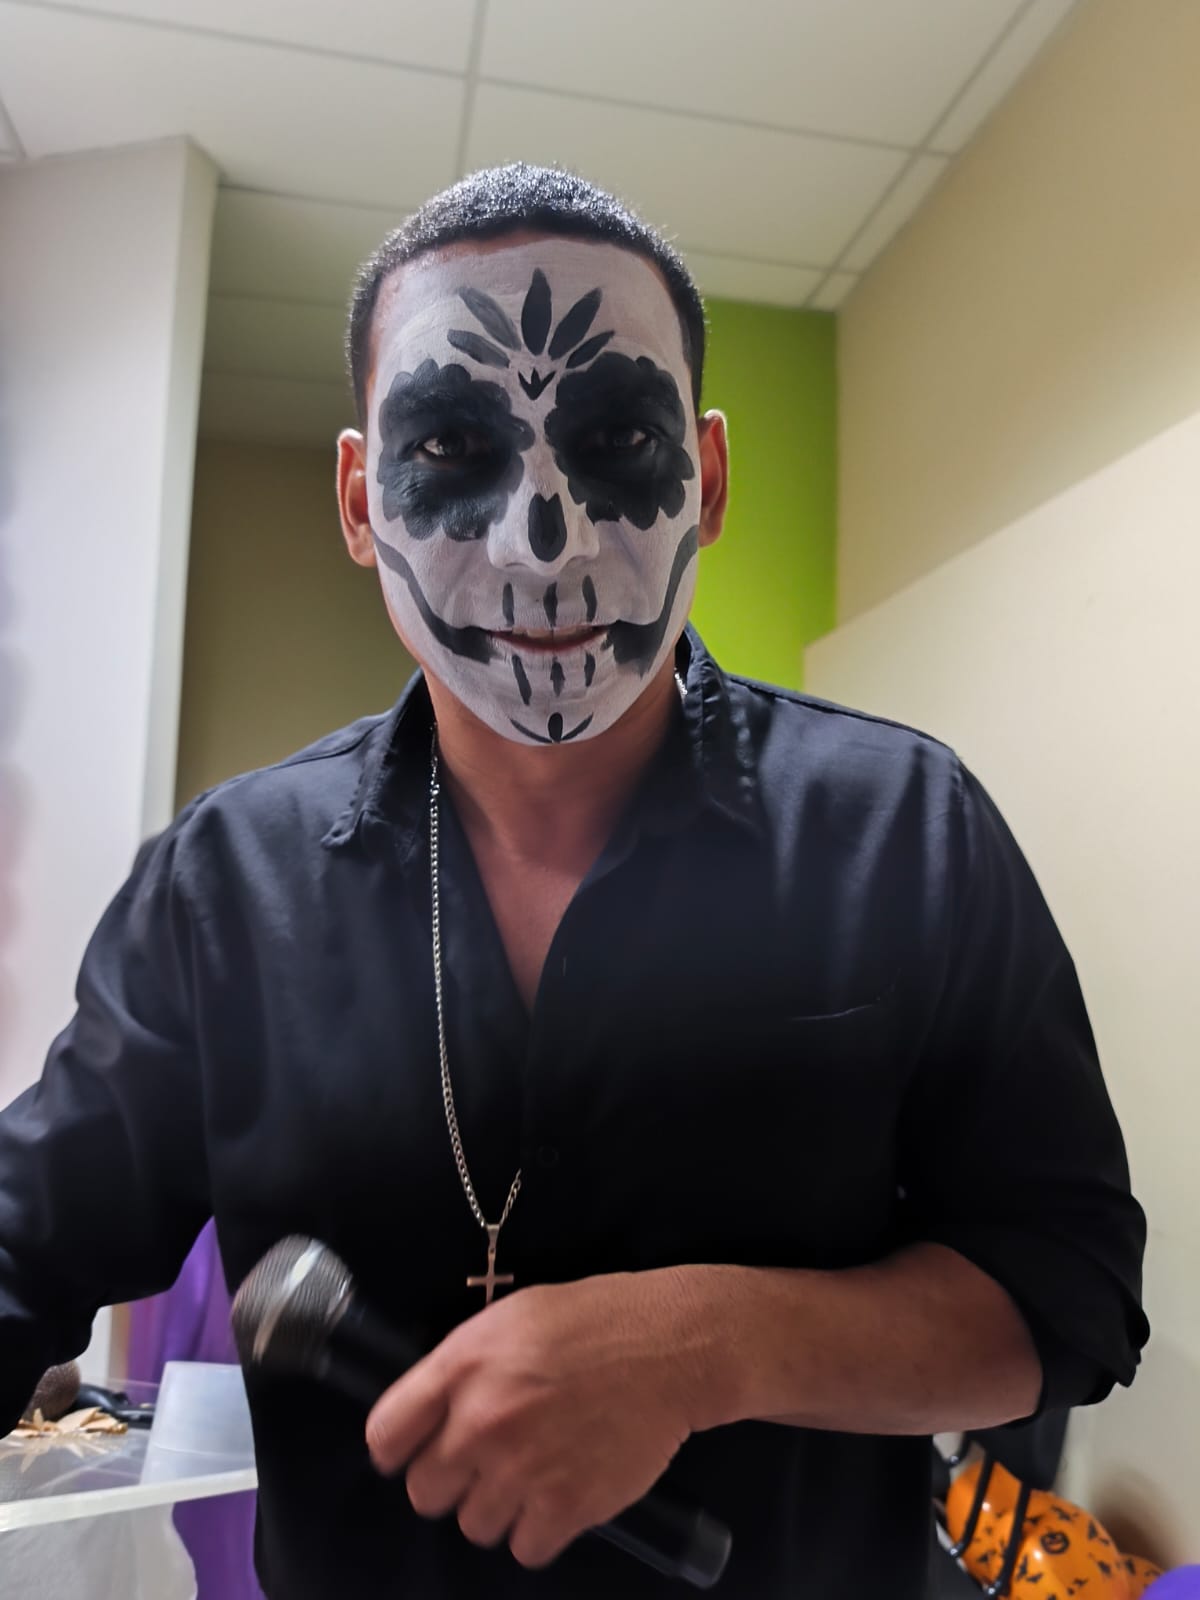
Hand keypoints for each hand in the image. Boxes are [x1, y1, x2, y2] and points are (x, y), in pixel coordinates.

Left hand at [365, 1266, 703, 1569]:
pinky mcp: (567, 1506)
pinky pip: (524, 1548)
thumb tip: (431, 1410)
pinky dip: (540, 1530)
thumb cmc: (593, 1320)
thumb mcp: (511, 1318)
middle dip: (450, 1479)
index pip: (386, 1434)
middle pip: (424, 1492)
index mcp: (462, 1365)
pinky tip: (559, 1494)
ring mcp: (522, 1469)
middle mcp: (482, 1421)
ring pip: (473, 1525)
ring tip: (531, 1474)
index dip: (397, 1448)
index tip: (413, 1450)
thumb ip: (463, 1366)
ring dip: (497, 1507)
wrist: (670, 1346)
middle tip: (485, 1461)